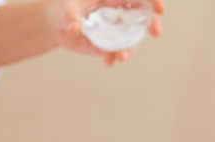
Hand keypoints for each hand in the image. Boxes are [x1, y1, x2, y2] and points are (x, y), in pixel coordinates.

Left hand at [46, 0, 164, 65]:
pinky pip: (117, 51)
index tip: (160, 10)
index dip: (152, 1)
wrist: (54, 25)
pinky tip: (107, 62)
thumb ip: (71, 18)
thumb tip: (74, 29)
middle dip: (152, 23)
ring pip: (131, 37)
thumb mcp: (65, 9)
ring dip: (130, 48)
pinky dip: (114, 57)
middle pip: (142, 15)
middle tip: (156, 32)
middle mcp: (118, 12)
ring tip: (122, 57)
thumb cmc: (61, 8)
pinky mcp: (108, 43)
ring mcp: (115, 29)